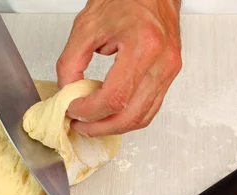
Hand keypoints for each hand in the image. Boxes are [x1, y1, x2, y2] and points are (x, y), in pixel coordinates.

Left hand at [57, 0, 181, 135]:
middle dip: (101, 127)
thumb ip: (70, 62)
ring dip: (115, 126)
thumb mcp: (87, 26)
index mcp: (142, 46)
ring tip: (93, 122)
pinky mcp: (170, 75)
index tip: (74, 109)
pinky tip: (111, 112)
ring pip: (143, 117)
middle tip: (81, 125)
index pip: (115, 97)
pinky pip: (150, 107)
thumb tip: (67, 90)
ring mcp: (169, 71)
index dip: (90, 111)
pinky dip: (129, 115)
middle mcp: (162, 62)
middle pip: (131, 115)